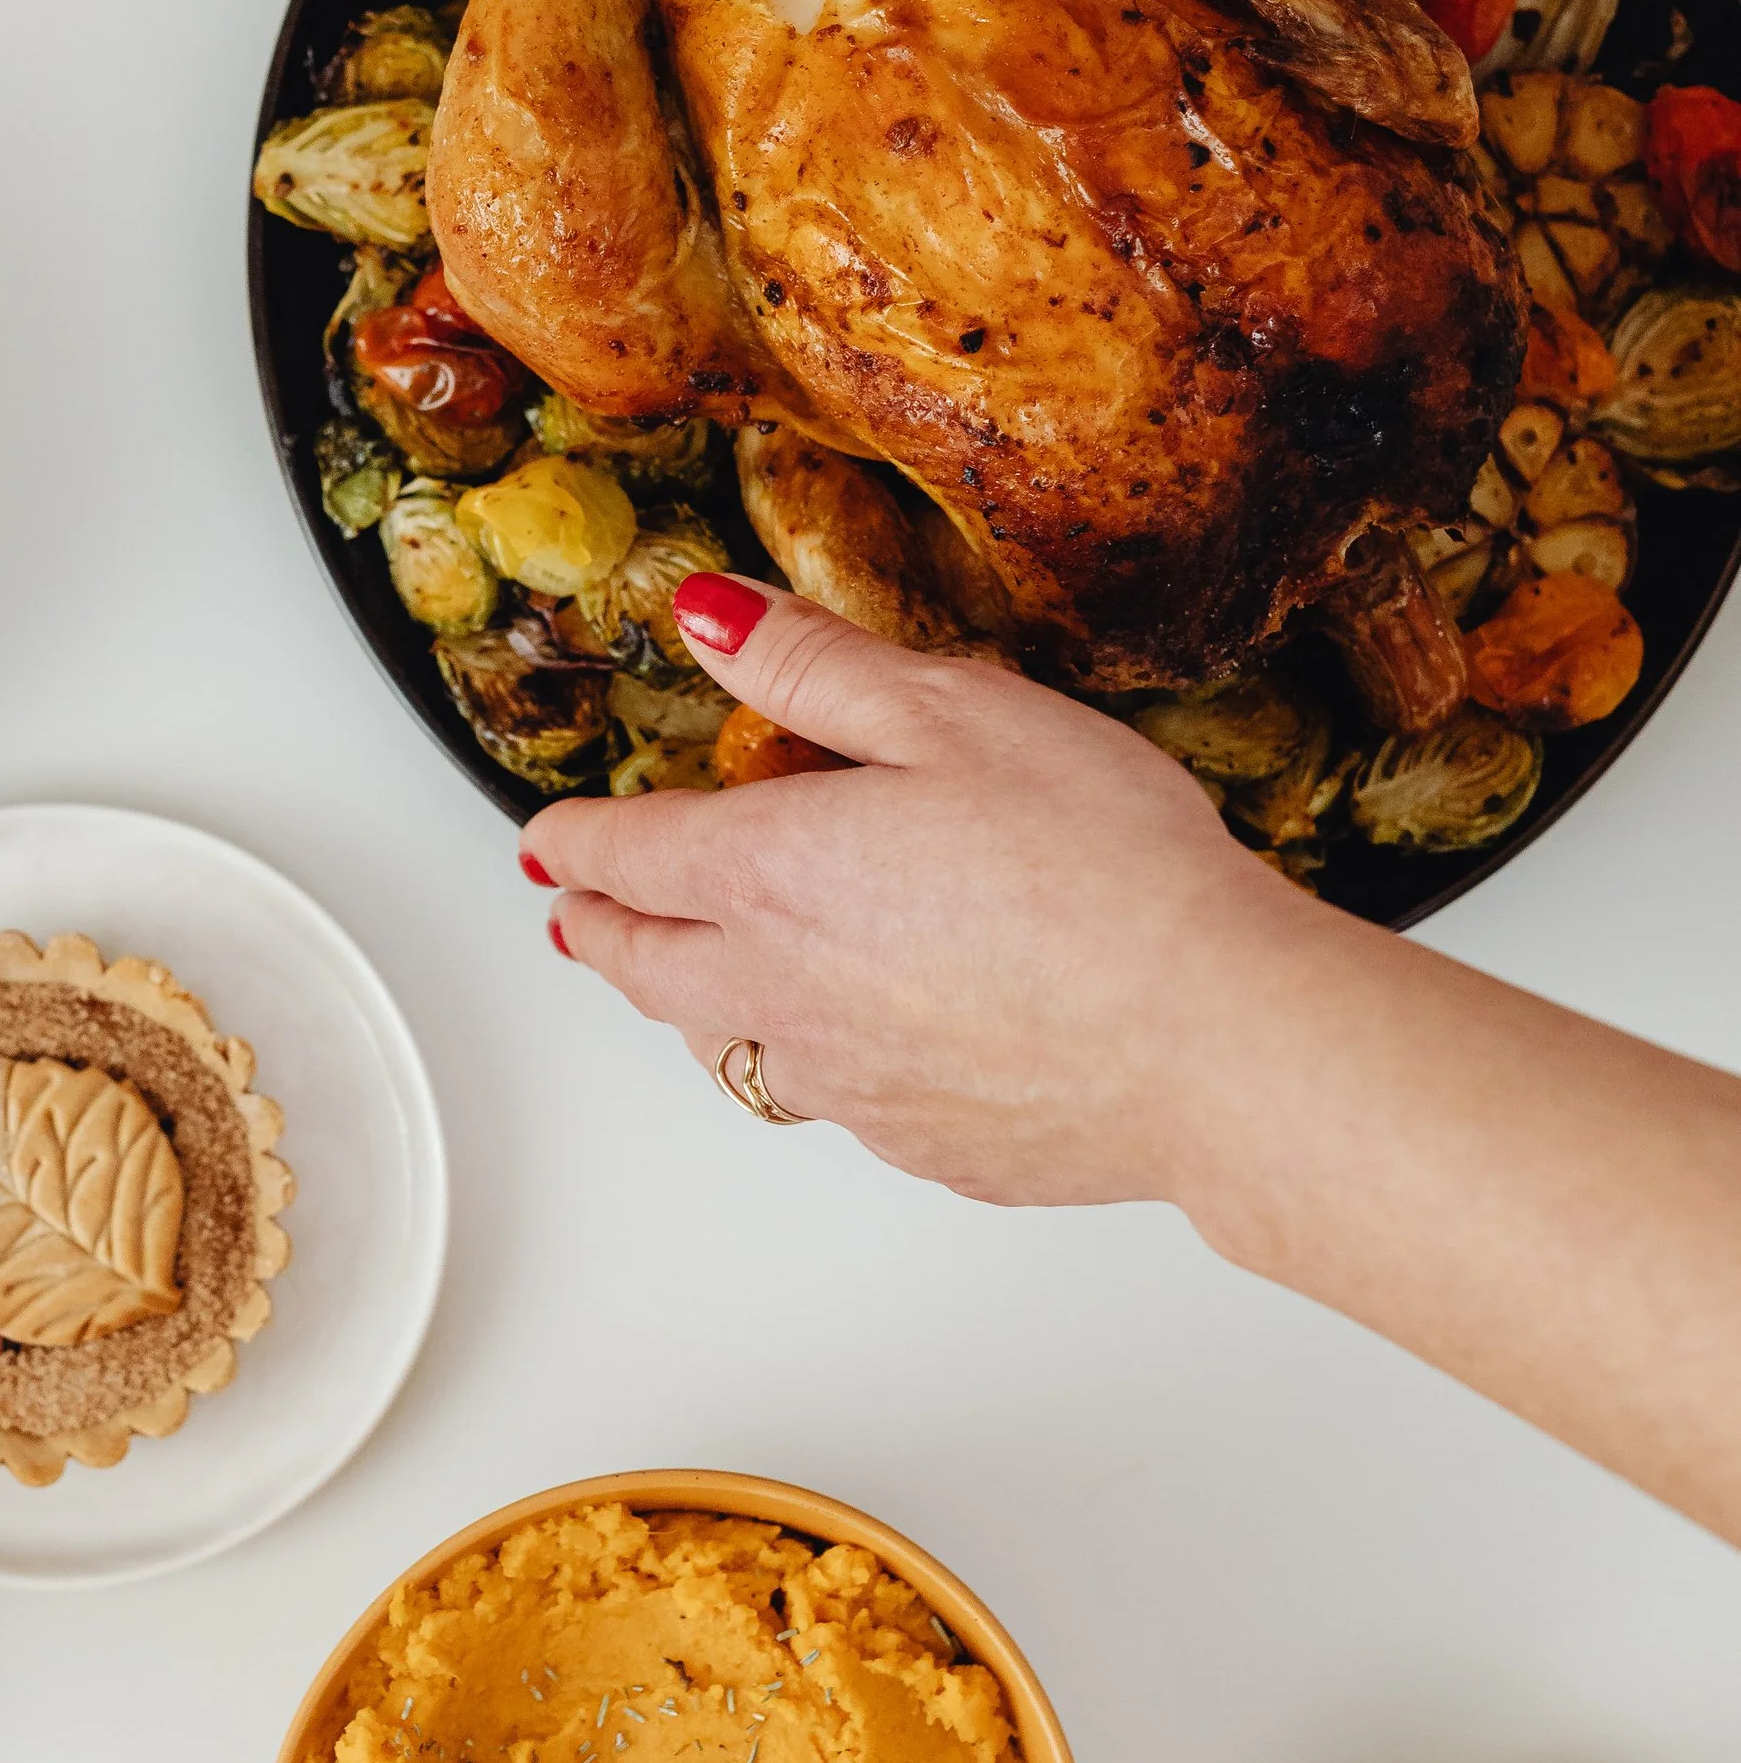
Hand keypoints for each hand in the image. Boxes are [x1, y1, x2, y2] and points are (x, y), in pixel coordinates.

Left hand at [519, 576, 1309, 1205]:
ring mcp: (847, 1083)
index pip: (630, 853)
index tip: (552, 835)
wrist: (1210, 1044)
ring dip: (683, 1004)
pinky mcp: (920, 1144)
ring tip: (676, 981)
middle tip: (573, 912)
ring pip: (722, 1045)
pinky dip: (800, 1064)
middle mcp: (782, 991)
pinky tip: (834, 1048)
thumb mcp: (954, 714)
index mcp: (770, 873)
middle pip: (642, 965)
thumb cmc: (1104, 871)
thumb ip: (815, 667)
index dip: (579, 838)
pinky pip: (825, 1102)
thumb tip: (711, 618)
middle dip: (596, 928)